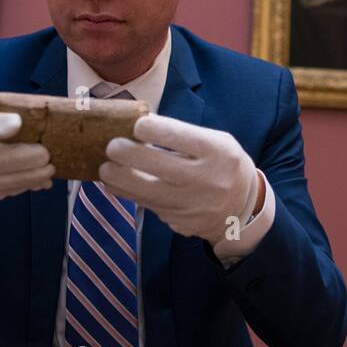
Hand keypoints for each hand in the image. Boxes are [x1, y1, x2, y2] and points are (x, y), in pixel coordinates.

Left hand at [100, 115, 258, 245]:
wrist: (242, 207)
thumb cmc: (223, 164)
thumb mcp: (215, 142)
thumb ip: (182, 135)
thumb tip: (138, 127)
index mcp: (218, 152)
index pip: (182, 138)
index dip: (155, 130)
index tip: (135, 125)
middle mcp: (207, 179)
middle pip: (161, 167)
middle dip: (130, 155)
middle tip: (111, 146)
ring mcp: (193, 204)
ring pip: (149, 192)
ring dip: (121, 180)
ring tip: (104, 169)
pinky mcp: (180, 221)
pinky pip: (149, 206)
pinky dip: (128, 194)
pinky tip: (115, 184)